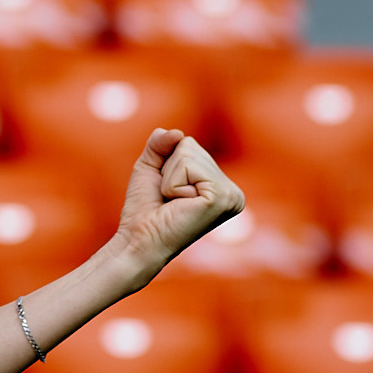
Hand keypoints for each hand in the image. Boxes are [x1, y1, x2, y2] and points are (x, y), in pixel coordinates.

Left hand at [113, 129, 244, 280]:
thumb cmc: (145, 209)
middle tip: (168, 199)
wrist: (139, 239)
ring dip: (169, 179)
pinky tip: (178, 204)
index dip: (167, 165)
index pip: (189, 145)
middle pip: (189, 146)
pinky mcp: (221, 197)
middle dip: (168, 171)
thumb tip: (175, 132)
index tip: (168, 193)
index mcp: (222, 185)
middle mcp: (233, 191)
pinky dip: (173, 184)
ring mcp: (231, 195)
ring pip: (187, 154)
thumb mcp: (150, 167)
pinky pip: (187, 166)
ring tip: (173, 203)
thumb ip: (161, 144)